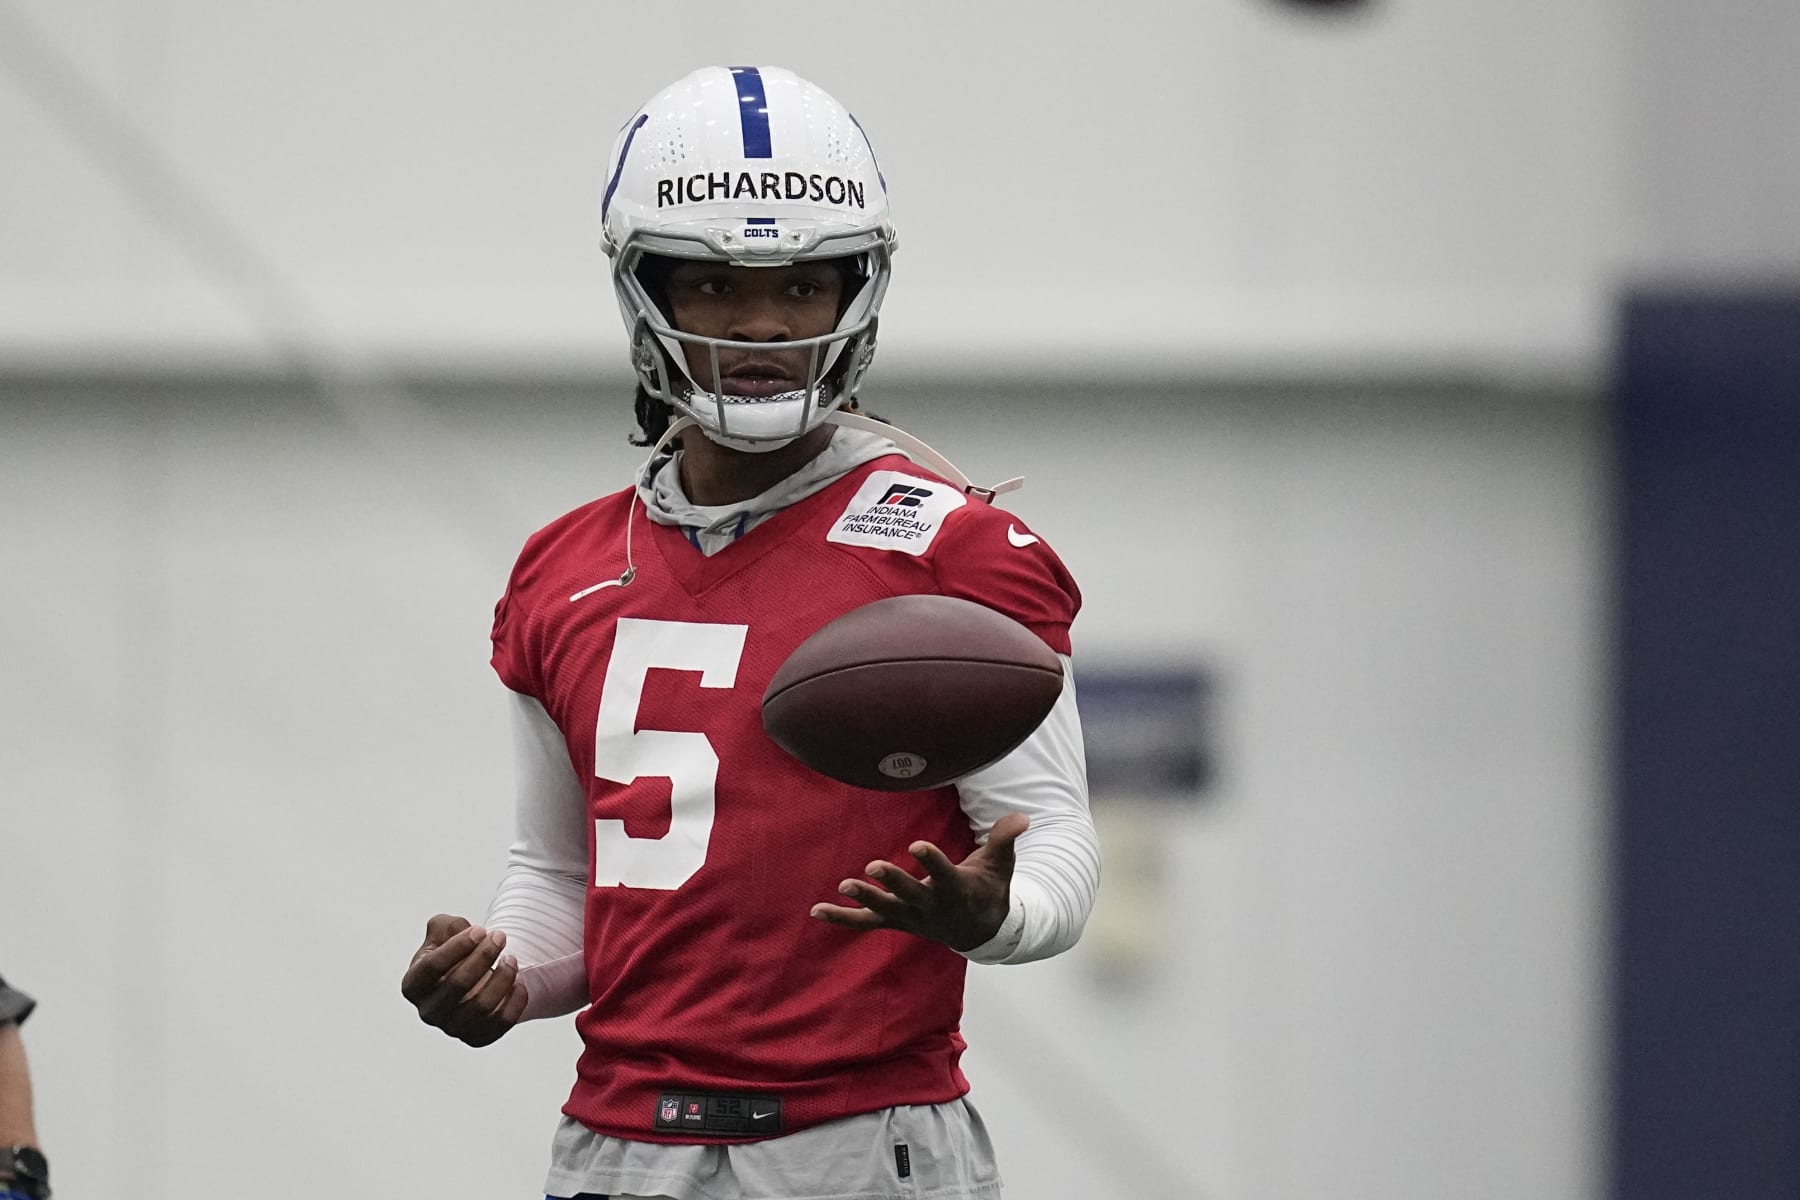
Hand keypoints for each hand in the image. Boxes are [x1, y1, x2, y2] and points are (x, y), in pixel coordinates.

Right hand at [400, 915, 527, 1046]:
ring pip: (481, 1006)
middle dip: (484, 956)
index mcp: (413, 985)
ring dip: (502, 977)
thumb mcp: (443, 932)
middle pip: (458, 984)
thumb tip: (458, 929)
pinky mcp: (477, 1038)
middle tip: (500, 937)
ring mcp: (452, 1029)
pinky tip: (519, 981)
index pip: (432, 967)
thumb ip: (445, 925)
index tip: (481, 930)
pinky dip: (515, 1002)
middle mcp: (428, 1012)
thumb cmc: (455, 952)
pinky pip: (500, 1024)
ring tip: (512, 958)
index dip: (459, 946)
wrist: (473, 978)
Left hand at [810, 813, 1028, 950]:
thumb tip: (1022, 817)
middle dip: (893, 882)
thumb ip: (1005, 839)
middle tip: (873, 866)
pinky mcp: (896, 921)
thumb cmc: (988, 889)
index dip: (930, 860)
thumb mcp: (1000, 865)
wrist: (980, 931)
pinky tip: (816, 910)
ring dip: (864, 898)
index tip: (916, 845)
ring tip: (844, 885)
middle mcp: (931, 906)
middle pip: (910, 894)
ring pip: (885, 910)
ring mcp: (911, 917)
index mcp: (956, 890)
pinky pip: (865, 923)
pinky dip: (841, 918)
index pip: (943, 874)